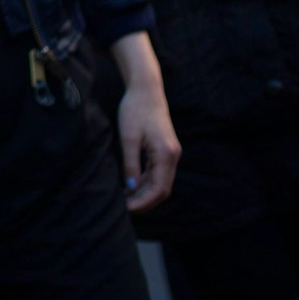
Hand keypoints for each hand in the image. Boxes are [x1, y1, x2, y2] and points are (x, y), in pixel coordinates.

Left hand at [111, 32, 179, 211]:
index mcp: (166, 155)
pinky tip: (131, 184)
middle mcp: (173, 156)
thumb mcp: (128, 138)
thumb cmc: (134, 110)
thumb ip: (130, 164)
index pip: (158, 189)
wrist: (146, 90)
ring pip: (161, 182)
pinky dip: (146, 181)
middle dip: (145, 201)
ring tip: (126, 199)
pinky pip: (158, 172)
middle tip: (125, 208)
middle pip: (163, 189)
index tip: (127, 209)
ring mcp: (171, 153)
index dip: (143, 202)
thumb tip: (130, 187)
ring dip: (145, 192)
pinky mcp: (166, 149)